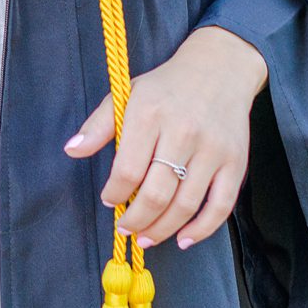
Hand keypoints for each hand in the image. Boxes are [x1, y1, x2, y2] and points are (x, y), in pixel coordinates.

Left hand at [62, 25, 267, 251]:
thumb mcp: (128, 94)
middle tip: (126, 228)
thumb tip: (72, 151)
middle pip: (156, 193)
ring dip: (162, 229)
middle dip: (137, 220)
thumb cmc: (167, 86)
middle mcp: (183, 132)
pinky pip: (220, 206)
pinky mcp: (235, 162)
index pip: (128, 169)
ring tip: (146, 237)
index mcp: (150, 113)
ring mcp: (212, 149)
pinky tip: (184, 239)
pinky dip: (202, 229)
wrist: (219, 69)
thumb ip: (99, 125)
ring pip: (185, 204)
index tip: (110, 199)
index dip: (115, 193)